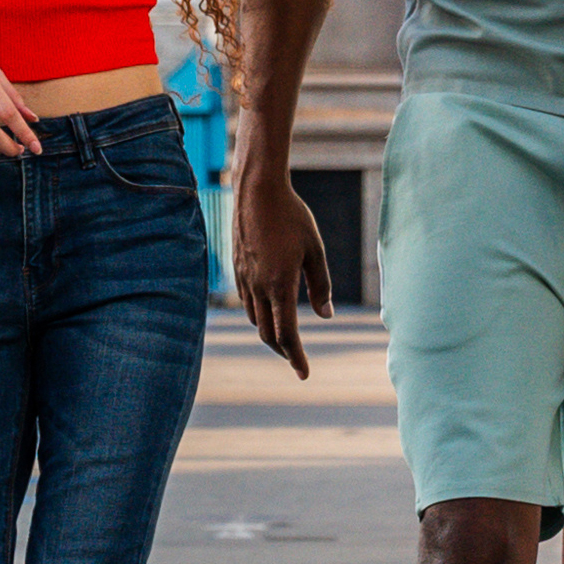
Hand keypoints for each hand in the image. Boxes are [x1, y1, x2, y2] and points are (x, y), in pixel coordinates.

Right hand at [231, 175, 334, 375]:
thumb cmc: (292, 216)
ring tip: (285, 339)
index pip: (287, 333)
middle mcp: (258, 287)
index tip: (304, 373)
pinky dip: (259, 314)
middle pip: (268, 333)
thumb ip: (320, 285)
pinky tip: (269, 311)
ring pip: (255, 319)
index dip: (296, 357)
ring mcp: (243, 278)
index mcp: (280, 285)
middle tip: (297, 361)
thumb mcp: (315, 250)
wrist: (257, 190)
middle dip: (283, 351)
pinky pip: (246, 302)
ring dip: (270, 333)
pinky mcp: (237, 269)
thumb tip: (325, 315)